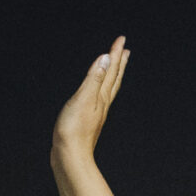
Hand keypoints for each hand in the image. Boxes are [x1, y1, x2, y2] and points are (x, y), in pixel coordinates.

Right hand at [52, 36, 129, 163]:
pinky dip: (102, 89)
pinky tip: (98, 92)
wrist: (70, 157)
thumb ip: (94, 78)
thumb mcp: (83, 98)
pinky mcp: (88, 121)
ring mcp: (96, 113)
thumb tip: (106, 58)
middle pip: (113, 79)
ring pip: (108, 89)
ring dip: (113, 76)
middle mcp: (102, 103)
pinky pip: (99, 99)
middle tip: (125, 50)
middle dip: (118, 63)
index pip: (111, 70)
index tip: (121, 39)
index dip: (115, 54)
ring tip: (115, 67)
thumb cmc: (74, 130)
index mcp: (101, 96)